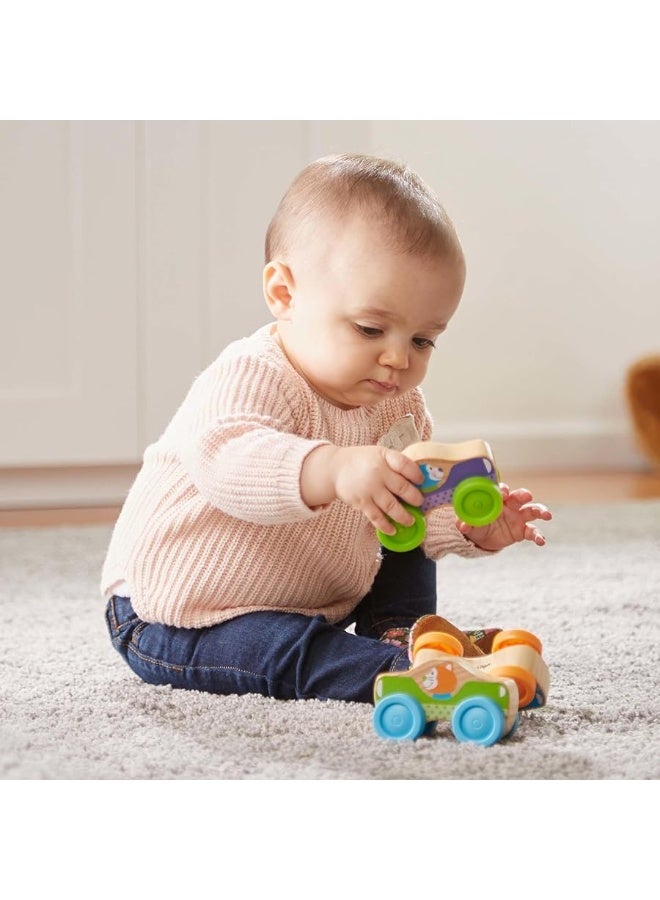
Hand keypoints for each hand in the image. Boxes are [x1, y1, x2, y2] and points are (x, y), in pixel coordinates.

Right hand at [301, 444, 423, 533]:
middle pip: (402, 488)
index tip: (421, 482)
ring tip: (410, 521)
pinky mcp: (361, 502)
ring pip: (392, 506)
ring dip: (404, 516)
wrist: (334, 468)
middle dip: (415, 499)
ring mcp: (370, 489)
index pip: (405, 465)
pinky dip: (386, 526)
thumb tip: (418, 480)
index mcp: (385, 457)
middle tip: (420, 503)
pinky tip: (392, 530)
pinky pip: (377, 517)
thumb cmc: (362, 461)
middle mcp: (378, 473)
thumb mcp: (379, 454)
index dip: (416, 475)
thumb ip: (395, 463)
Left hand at [457, 483, 551, 550]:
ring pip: (532, 510)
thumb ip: (465, 522)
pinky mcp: (523, 530)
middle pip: (520, 496)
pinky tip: (541, 541)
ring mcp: (518, 517)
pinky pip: (533, 532)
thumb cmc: (476, 524)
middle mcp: (510, 505)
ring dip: (541, 511)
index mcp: (496, 499)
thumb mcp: (469, 524)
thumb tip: (462, 525)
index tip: (503, 494)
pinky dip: (538, 536)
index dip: (503, 491)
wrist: (482, 539)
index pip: (502, 490)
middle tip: (527, 496)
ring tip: (547, 515)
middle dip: (524, 494)